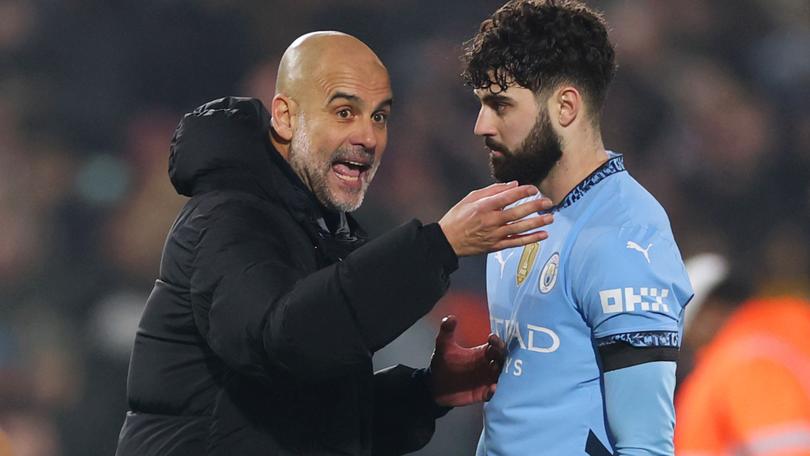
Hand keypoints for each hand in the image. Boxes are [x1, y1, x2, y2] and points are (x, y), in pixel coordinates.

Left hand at [428, 315, 506, 406]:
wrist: (435, 385)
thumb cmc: (442, 363)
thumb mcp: (443, 346)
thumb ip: (447, 331)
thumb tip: (450, 317)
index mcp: (482, 352)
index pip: (495, 346)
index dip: (496, 342)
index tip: (491, 339)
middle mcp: (488, 365)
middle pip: (503, 360)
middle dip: (503, 356)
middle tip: (498, 355)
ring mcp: (487, 379)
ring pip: (502, 376)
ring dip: (503, 374)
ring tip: (500, 372)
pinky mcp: (483, 393)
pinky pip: (493, 393)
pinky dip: (495, 391)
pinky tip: (493, 388)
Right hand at [438, 182, 552, 256]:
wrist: (447, 241)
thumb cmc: (458, 216)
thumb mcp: (471, 198)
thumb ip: (492, 190)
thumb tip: (513, 185)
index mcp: (484, 207)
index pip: (508, 197)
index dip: (523, 192)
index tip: (534, 188)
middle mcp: (491, 221)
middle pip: (518, 213)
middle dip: (535, 206)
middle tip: (548, 202)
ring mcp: (494, 235)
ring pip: (520, 228)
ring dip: (537, 223)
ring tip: (550, 218)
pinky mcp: (496, 246)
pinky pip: (517, 243)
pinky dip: (531, 239)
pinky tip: (543, 235)